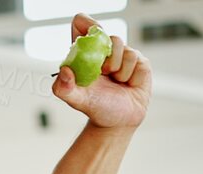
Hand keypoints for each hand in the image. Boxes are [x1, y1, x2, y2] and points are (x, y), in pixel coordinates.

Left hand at [51, 13, 149, 129]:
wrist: (118, 122)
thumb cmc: (97, 107)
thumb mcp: (77, 100)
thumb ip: (64, 88)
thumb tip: (65, 71)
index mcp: (84, 52)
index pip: (81, 24)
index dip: (85, 24)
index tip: (89, 37)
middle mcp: (103, 49)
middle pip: (104, 34)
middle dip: (103, 57)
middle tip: (103, 73)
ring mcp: (122, 53)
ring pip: (122, 47)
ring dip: (117, 69)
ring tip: (115, 82)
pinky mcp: (139, 61)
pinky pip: (135, 58)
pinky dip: (130, 75)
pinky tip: (128, 84)